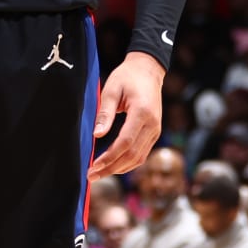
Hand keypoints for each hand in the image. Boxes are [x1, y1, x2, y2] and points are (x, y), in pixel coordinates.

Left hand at [89, 52, 164, 179]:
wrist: (148, 70)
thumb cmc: (127, 77)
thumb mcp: (111, 89)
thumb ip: (104, 113)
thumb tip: (97, 136)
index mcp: (142, 112)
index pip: (126, 142)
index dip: (109, 157)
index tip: (94, 166)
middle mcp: (153, 125)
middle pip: (132, 155)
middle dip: (111, 168)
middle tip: (92, 176)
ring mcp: (156, 130)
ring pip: (138, 158)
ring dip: (119, 169)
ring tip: (100, 174)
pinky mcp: (154, 133)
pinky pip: (142, 154)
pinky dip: (127, 163)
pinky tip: (113, 166)